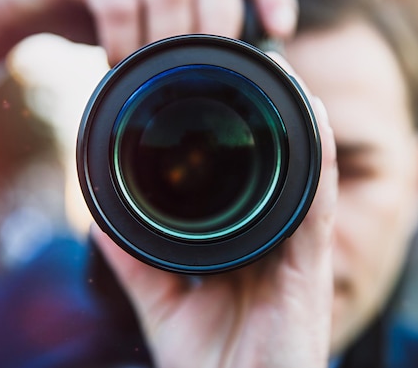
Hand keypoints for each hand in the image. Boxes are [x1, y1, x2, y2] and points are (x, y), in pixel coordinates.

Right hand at [0, 0, 297, 64]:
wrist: (27, 0)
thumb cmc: (101, 12)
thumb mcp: (155, 17)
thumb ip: (194, 24)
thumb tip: (246, 60)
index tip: (281, 29)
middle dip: (212, 31)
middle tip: (197, 73)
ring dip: (165, 41)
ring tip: (153, 73)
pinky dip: (124, 40)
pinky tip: (120, 64)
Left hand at [91, 54, 337, 367]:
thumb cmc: (211, 365)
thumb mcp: (163, 304)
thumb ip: (136, 262)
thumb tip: (99, 222)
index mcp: (246, 253)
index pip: (245, 191)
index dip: (237, 152)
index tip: (216, 112)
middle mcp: (276, 247)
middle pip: (280, 177)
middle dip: (274, 128)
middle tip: (257, 79)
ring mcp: (297, 255)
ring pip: (306, 179)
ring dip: (300, 129)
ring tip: (285, 81)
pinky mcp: (311, 268)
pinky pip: (318, 204)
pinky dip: (318, 160)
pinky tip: (310, 118)